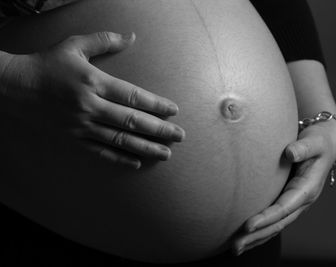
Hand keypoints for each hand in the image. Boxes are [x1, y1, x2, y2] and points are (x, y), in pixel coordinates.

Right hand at [0, 32, 184, 167]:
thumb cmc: (47, 64)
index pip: (133, 96)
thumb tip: (132, 36)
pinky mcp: (73, 139)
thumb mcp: (75, 45)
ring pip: (120, 140)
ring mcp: (82, 126)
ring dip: (146, 147)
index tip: (174, 111)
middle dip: (160, 129)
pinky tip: (137, 162)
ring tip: (166, 154)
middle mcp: (90, 106)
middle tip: (180, 136)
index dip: (156, 105)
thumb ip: (105, 40)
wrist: (14, 87)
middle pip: (132, 121)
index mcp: (94, 82)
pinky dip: (120, 158)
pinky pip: (101, 151)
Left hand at [232, 120, 335, 255]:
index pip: (284, 207)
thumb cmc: (318, 142)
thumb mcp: (314, 141)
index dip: (266, 218)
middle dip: (257, 236)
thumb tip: (290, 152)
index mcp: (308, 189)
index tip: (248, 225)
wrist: (324, 144)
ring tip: (236, 248)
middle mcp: (301, 201)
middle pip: (278, 223)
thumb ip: (304, 147)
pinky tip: (246, 238)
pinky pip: (274, 220)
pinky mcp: (288, 201)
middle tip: (236, 246)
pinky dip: (260, 231)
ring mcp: (294, 203)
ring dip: (256, 238)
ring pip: (275, 226)